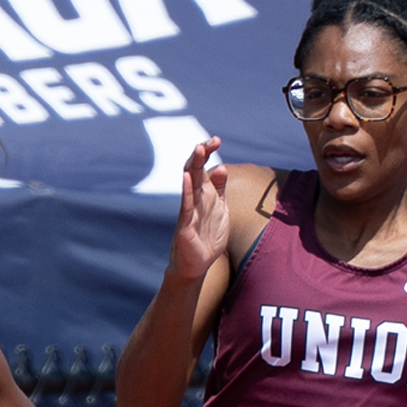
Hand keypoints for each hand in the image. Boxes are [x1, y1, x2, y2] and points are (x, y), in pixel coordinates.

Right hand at [168, 136, 227, 287]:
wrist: (196, 265)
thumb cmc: (207, 238)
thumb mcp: (220, 210)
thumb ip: (220, 190)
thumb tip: (221, 168)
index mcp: (204, 195)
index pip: (204, 168)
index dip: (209, 153)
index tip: (216, 140)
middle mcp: (195, 199)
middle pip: (196, 171)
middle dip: (202, 154)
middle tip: (210, 140)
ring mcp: (189, 211)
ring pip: (190, 184)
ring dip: (194, 166)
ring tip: (198, 149)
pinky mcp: (185, 225)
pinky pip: (185, 205)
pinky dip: (186, 190)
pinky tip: (187, 177)